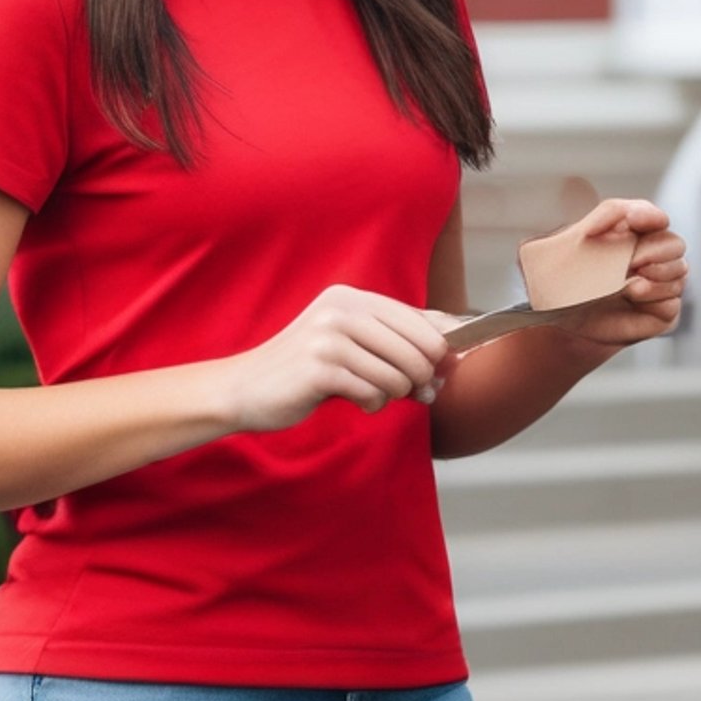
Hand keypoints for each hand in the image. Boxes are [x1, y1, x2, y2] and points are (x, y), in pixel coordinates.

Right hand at [226, 285, 456, 429]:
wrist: (245, 388)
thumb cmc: (307, 368)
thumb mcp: (350, 340)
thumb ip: (396, 337)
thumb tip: (455, 342)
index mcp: (352, 297)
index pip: (422, 319)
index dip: (443, 347)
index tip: (446, 368)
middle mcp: (342, 309)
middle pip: (418, 348)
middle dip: (421, 377)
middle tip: (411, 391)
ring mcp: (329, 337)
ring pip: (399, 375)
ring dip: (393, 394)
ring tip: (371, 393)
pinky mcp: (320, 369)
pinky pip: (374, 394)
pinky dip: (371, 404)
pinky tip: (353, 400)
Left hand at [552, 198, 688, 352]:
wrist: (560, 317)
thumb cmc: (567, 277)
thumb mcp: (573, 239)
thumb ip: (601, 215)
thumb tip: (604, 196)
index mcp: (633, 233)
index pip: (653, 216)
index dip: (648, 216)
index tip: (634, 219)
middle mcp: (652, 256)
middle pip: (674, 243)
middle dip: (654, 250)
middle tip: (630, 261)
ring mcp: (659, 284)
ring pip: (679, 272)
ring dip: (654, 276)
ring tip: (625, 284)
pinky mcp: (661, 312)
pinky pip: (672, 302)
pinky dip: (655, 298)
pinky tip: (633, 296)